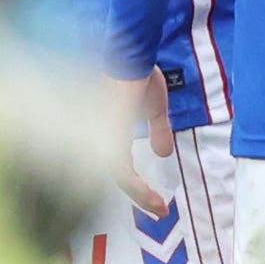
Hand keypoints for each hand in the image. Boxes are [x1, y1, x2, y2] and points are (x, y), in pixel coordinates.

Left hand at [111, 73, 173, 214]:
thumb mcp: (154, 108)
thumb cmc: (139, 74)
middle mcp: (100, 138)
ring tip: (159, 207)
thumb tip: (164, 154)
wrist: (131, 53)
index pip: (117, 166)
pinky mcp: (110, 136)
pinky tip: (150, 196)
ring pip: (116, 178)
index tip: (157, 200)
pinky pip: (120, 171)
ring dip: (139, 195)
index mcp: (109, 131)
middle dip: (139, 196)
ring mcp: (103, 137)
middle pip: (115, 176)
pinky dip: (136, 187)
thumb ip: (157, 131)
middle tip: (160, 209)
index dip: (136, 185)